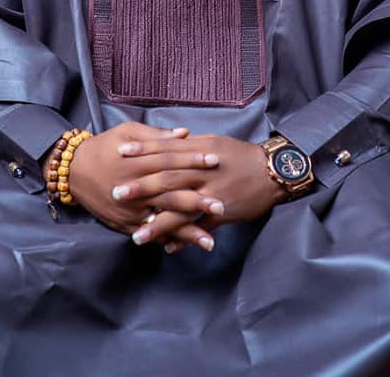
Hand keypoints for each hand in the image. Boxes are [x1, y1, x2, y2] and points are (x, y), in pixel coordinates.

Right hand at [50, 122, 223, 248]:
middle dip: (198, 201)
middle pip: (171, 195)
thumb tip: (185, 133)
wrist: (73, 171)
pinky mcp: (126, 224)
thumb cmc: (104, 146)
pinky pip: (150, 234)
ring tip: (210, 240)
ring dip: (187, 231)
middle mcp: (137, 188)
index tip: (215, 160)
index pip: (172, 160)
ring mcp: (131, 210)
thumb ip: (157, 136)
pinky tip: (186, 248)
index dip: (194, 160)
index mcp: (139, 162)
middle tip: (223, 205)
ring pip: (163, 221)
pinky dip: (167, 241)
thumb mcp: (128, 132)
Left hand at [115, 134, 284, 250]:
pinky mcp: (224, 211)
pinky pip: (201, 226)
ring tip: (137, 235)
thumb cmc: (241, 156)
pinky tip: (168, 248)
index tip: (120, 151)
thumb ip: (191, 145)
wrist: (273, 171)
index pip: (167, 148)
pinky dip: (185, 237)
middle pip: (168, 177)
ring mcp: (214, 191)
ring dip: (158, 223)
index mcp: (201, 149)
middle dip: (141, 186)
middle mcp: (204, 169)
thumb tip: (169, 141)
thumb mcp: (216, 143)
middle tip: (116, 193)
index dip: (143, 150)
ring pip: (181, 208)